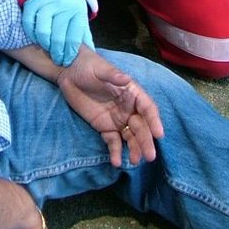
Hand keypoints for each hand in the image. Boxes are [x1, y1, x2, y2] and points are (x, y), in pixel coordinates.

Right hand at [22, 0, 93, 66]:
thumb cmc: (70, 1)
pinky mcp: (32, 3)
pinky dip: (32, 34)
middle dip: (58, 53)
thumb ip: (84, 32)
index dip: (70, 53)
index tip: (67, 60)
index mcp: (77, 11)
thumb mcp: (80, 14)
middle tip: (57, 59)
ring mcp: (46, 4)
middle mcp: (62, 7)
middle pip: (58, 38)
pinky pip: (30, 24)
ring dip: (45, 45)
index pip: (74, 38)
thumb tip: (90, 51)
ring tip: (47, 50)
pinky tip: (36, 39)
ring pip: (43, 32)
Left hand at [56, 49, 163, 166]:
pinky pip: (112, 141)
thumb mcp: (100, 69)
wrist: (69, 72)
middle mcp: (128, 108)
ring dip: (134, 149)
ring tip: (135, 162)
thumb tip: (126, 79)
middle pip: (141, 127)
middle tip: (150, 157)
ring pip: (130, 137)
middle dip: (146, 141)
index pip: (147, 108)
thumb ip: (113, 75)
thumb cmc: (88, 66)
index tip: (159, 134)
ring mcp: (117, 119)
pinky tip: (116, 162)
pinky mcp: (104, 127)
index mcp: (132, 93)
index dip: (154, 121)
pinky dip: (115, 152)